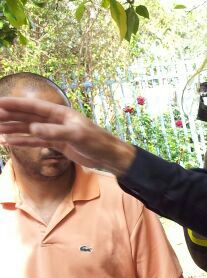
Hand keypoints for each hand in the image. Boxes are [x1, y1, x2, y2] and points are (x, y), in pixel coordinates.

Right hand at [0, 97, 134, 174]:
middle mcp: (55, 120)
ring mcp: (56, 132)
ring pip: (29, 129)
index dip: (15, 105)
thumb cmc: (97, 142)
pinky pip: (36, 141)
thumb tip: (33, 128)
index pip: (33, 106)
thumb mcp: (76, 136)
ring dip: (13, 129)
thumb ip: (54, 132)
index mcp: (60, 113)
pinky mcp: (58, 144)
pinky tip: (9, 142)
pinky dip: (23, 141)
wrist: (109, 156)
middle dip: (9, 117)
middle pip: (28, 116)